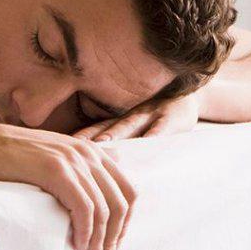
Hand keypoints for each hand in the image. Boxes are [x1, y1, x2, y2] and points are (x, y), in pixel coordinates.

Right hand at [0, 119, 136, 249]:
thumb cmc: (10, 156)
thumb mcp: (53, 154)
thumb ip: (81, 163)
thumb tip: (114, 164)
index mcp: (90, 150)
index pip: (127, 190)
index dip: (125, 223)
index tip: (112, 245)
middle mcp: (87, 153)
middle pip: (121, 203)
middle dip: (115, 238)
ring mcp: (73, 160)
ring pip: (104, 210)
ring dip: (100, 243)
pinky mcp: (58, 171)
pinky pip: (85, 209)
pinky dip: (86, 232)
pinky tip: (79, 245)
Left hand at [72, 94, 200, 141]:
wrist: (190, 94)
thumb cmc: (157, 114)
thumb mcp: (134, 122)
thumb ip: (113, 134)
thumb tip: (84, 155)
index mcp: (120, 119)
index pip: (95, 129)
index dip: (80, 137)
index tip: (60, 146)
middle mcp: (131, 115)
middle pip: (107, 127)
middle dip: (90, 137)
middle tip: (73, 147)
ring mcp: (151, 113)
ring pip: (130, 124)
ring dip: (115, 133)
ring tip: (102, 144)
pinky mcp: (172, 116)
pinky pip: (163, 124)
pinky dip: (156, 132)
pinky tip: (149, 140)